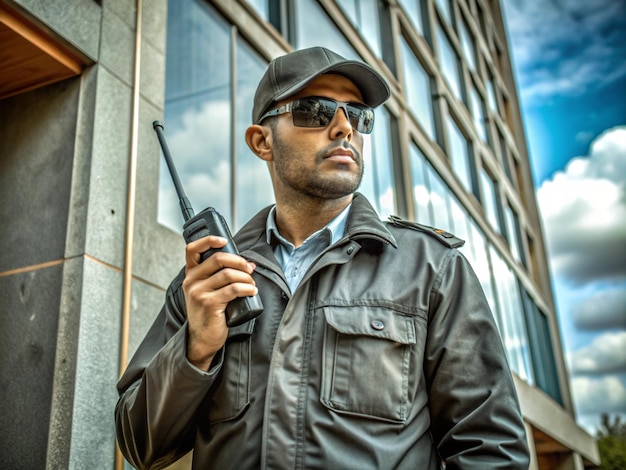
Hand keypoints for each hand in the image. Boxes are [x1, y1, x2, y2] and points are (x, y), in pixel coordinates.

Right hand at [182, 235, 257, 370]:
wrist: (202, 339)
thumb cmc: (209, 313)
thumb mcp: (207, 291)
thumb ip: (218, 275)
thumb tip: (247, 263)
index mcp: (191, 274)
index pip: (192, 249)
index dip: (209, 240)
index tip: (224, 241)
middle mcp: (191, 281)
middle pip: (218, 259)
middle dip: (239, 261)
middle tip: (250, 269)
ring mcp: (199, 292)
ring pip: (228, 274)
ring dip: (246, 277)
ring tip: (252, 284)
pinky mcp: (209, 303)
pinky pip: (233, 289)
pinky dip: (247, 288)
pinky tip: (252, 291)